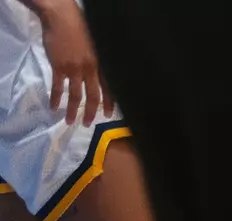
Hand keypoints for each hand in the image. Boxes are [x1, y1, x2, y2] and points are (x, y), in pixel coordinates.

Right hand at [36, 0, 107, 126]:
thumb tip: (107, 73)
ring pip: (76, 95)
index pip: (110, 89)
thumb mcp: (99, 45)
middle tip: (88, 123)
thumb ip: (102, 60)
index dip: (110, 103)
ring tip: (70, 121)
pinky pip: (58, 87)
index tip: (109, 115)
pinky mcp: (58, 67)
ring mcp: (74, 69)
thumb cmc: (83, 28)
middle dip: (91, 112)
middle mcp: (90, 70)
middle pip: (93, 96)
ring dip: (73, 110)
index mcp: (102, 65)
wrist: (62, 18)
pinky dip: (55, 98)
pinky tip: (54, 107)